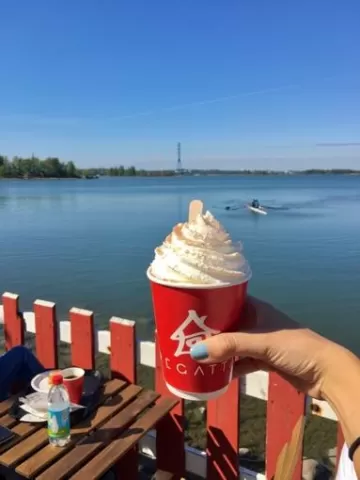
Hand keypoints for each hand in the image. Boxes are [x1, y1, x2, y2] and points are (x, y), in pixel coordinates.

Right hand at [190, 296, 341, 398]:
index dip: (207, 304)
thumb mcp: (261, 342)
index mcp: (255, 308)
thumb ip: (230, 346)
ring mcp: (258, 341)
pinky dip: (227, 367)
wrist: (325, 372)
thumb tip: (195, 353)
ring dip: (215, 350)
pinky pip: (239, 361)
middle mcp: (254, 321)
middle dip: (206, 331)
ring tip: (191, 355)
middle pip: (225, 324)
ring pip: (230, 344)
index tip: (185, 311)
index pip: (226, 299)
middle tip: (181, 336)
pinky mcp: (262, 359)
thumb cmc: (295, 347)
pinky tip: (212, 373)